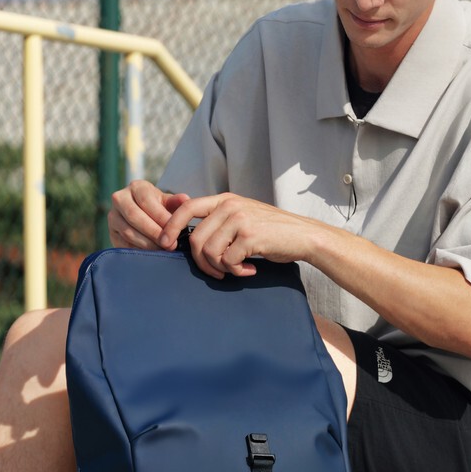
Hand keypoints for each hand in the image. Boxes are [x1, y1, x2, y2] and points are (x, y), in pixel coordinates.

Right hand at [108, 180, 189, 248]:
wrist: (144, 216)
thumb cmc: (159, 208)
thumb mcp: (168, 202)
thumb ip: (176, 202)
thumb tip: (186, 199)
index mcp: (136, 187)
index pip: (146, 201)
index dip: (161, 217)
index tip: (175, 230)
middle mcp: (120, 199)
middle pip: (134, 216)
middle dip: (154, 232)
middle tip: (170, 244)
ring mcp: (113, 216)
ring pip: (128, 231)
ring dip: (148, 243)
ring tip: (163, 250)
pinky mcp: (112, 233)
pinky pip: (123, 244)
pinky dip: (139, 250)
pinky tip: (152, 255)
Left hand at [157, 193, 319, 278]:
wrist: (304, 236)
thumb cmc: (272, 232)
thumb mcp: (243, 217)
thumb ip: (220, 221)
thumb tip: (190, 239)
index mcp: (225, 199)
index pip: (187, 208)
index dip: (171, 226)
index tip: (166, 244)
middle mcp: (230, 206)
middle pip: (195, 239)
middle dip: (202, 262)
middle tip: (217, 272)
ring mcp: (240, 219)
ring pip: (209, 252)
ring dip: (220, 268)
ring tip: (237, 270)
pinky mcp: (250, 236)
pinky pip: (228, 261)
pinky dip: (236, 272)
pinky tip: (250, 270)